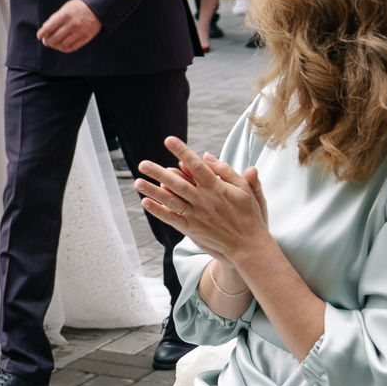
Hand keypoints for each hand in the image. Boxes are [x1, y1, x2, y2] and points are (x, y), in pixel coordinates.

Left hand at [37, 0, 100, 52]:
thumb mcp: (66, 8)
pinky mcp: (86, 38)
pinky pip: (72, 48)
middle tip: (46, 42)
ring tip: (53, 44)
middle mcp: (72, 24)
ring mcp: (80, 32)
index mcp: (65, 15)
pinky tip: (61, 46)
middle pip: (54, 39)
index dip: (42, 34)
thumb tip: (44, 29)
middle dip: (47, 42)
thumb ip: (55, 18)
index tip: (39, 36)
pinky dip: (64, 49)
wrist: (98, 8)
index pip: (49, 28)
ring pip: (62, 45)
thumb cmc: (78, 7)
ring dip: (55, 46)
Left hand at [136, 136, 271, 261]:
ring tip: (137, 182)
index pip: (196, 166)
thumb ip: (226, 170)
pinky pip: (172, 219)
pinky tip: (145, 202)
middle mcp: (204, 201)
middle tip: (143, 164)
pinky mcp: (192, 229)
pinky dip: (158, 211)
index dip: (182, 152)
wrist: (248, 245)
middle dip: (159, 173)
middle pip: (178, 183)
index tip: (169, 140)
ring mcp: (197, 216)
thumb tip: (206, 155)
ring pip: (171, 201)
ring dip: (153, 191)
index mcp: (217, 188)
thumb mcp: (244, 188)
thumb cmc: (248, 214)